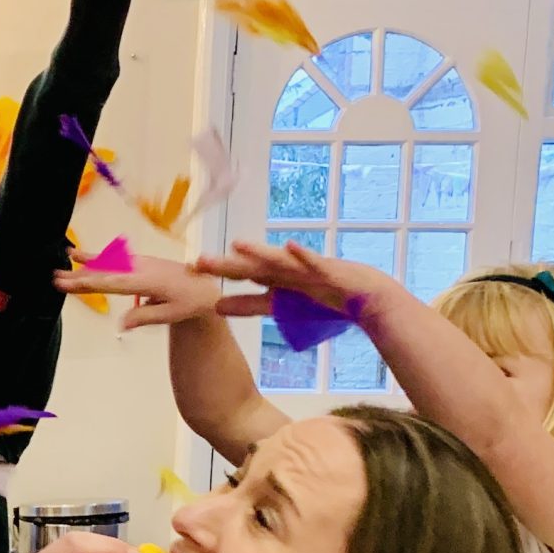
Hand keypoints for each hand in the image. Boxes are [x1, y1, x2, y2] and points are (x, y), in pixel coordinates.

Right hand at [56, 252, 225, 328]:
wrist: (206, 286)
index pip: (111, 283)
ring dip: (87, 262)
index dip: (87, 283)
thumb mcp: (170, 314)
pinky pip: (116, 260)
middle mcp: (141, 268)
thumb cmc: (190, 303)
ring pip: (109, 262)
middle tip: (56, 277)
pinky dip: (99, 258)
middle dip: (80, 274)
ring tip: (66, 256)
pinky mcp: (141, 263)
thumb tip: (120, 324)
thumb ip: (145, 317)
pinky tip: (86, 257)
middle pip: (106, 271)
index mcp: (147, 280)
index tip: (67, 283)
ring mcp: (141, 263)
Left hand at [194, 240, 405, 322]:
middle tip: (198, 261)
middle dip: (226, 264)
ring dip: (260, 253)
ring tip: (237, 246)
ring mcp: (307, 268)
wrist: (365, 297)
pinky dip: (302, 255)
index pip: (240, 276)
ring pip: (279, 261)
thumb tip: (216, 306)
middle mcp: (286, 269)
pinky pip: (314, 261)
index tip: (188, 270)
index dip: (216, 274)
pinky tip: (289, 246)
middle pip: (252, 267)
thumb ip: (250, 305)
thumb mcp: (279, 306)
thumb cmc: (322, 299)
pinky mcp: (329, 269)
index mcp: (274, 278)